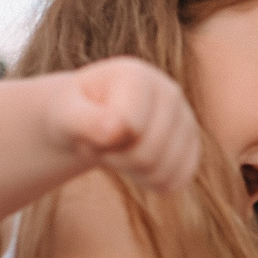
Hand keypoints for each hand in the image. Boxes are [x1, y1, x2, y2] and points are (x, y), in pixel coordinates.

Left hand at [46, 58, 199, 192]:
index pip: (129, 127)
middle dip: (115, 159)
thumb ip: (84, 120)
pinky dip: (149, 182)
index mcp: (139, 76)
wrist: (91, 117)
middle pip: (147, 154)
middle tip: (99, 145)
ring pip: (163, 172)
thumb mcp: (65, 113)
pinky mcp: (192, 148)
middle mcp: (170, 93)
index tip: (89, 127)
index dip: (102, 141)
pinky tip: (135, 164)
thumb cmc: (75, 112)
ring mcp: (186, 121)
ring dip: (130, 171)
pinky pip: (175, 182)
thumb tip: (115, 130)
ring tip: (116, 151)